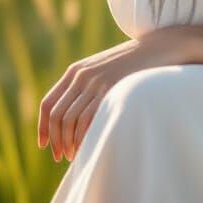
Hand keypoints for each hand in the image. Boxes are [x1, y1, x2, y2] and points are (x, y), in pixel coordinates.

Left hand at [37, 29, 188, 162]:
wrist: (160, 46)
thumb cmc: (135, 62)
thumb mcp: (104, 69)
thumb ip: (88, 85)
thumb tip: (75, 115)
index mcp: (75, 71)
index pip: (48, 104)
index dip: (43, 127)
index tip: (44, 145)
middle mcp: (81, 76)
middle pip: (57, 116)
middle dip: (56, 140)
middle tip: (61, 156)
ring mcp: (96, 82)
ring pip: (70, 120)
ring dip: (69, 142)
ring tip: (75, 155)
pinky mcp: (110, 89)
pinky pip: (88, 119)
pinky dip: (84, 137)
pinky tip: (89, 145)